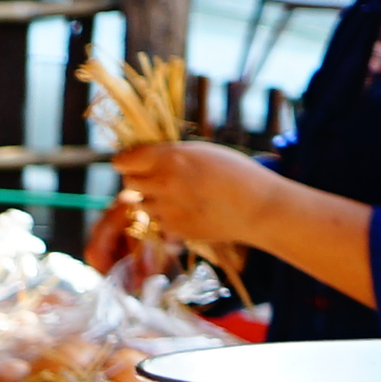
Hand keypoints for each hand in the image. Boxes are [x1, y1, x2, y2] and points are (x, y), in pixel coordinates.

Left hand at [104, 140, 275, 264]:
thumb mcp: (201, 151)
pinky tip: (188, 210)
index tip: (133, 162)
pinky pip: (158, 221)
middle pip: (128, 183)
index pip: (123, 162)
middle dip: (138, 179)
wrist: (257, 208)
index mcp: (168, 158)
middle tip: (157, 178)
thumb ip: (168, 154)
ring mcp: (166, 209)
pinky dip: (166, 216)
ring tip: (177, 195)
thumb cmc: (235, 173)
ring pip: (141, 203)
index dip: (127, 161)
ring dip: (151, 199)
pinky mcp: (174, 229)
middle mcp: (162, 183)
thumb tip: (141, 159)